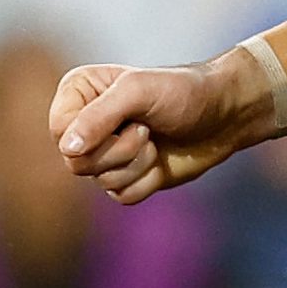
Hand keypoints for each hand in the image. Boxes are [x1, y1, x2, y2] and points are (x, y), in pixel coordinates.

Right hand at [51, 57, 261, 204]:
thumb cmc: (185, 92)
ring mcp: (105, 151)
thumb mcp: (139, 91)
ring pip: (99, 181)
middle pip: (76, 162)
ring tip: (155, 140)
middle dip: (119, 151)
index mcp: (79, 92)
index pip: (60, 130)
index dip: (92, 136)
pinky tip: (160, 161)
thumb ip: (99, 116)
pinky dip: (145, 182)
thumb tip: (67, 150)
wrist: (226, 115)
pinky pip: (120, 195)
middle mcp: (85, 123)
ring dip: (136, 164)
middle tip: (146, 129)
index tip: (129, 119)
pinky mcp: (126, 177)